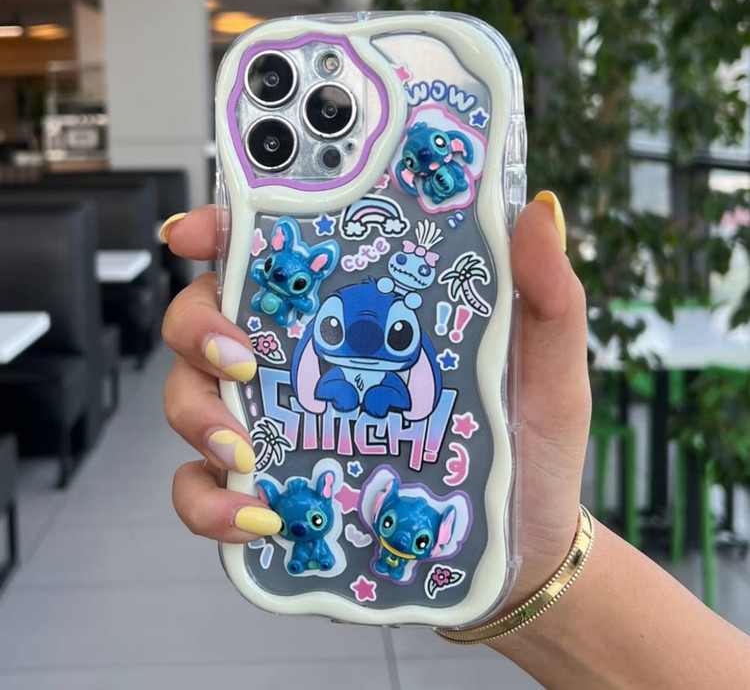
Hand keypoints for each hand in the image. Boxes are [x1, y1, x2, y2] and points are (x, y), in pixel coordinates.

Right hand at [161, 193, 590, 607]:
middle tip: (238, 359)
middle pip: (210, 319)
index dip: (221, 231)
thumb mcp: (546, 366)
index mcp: (358, 315)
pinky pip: (206, 491)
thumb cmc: (528, 446)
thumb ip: (545, 295)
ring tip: (242, 449)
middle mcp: (307, 362)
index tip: (194, 233)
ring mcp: (284, 428)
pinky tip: (253, 515)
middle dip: (199, 328)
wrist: (521, 545)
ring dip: (196, 415)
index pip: (274, 256)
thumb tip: (537, 215)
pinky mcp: (278, 491)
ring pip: (193, 397)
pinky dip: (208, 502)